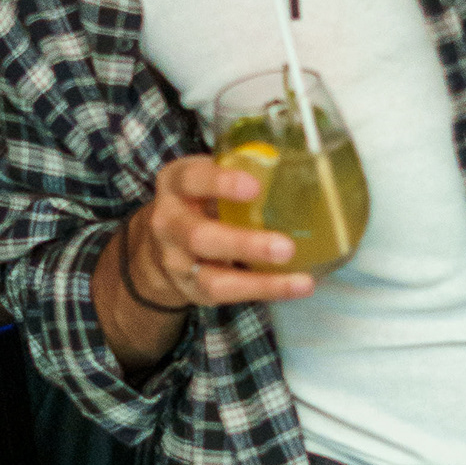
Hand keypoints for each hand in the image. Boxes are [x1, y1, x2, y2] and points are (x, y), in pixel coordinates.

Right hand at [134, 154, 315, 308]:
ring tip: (299, 281)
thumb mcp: (210, 176)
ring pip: (213, 279)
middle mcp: (169, 223)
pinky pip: (227, 295)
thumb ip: (242, 170)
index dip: (222, 183)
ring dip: (260, 282)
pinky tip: (295, 286)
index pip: (193, 179)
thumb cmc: (202, 199)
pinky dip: (263, 291)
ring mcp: (177, 261)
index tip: (255, 187)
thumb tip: (301, 168)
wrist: (164, 241)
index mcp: (176, 184)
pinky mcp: (193, 288)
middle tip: (285, 247)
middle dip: (244, 244)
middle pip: (199, 237)